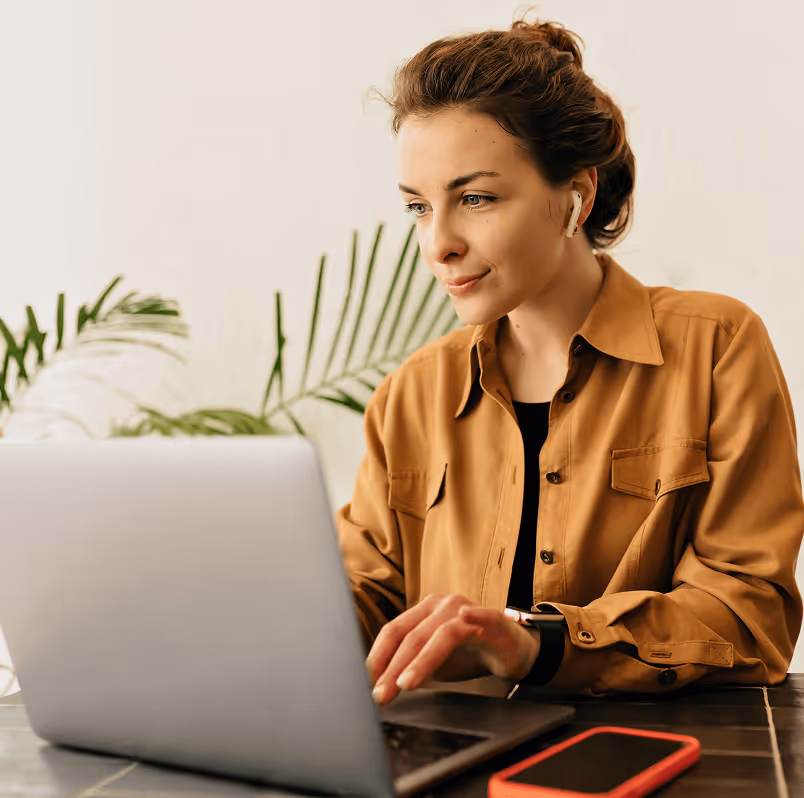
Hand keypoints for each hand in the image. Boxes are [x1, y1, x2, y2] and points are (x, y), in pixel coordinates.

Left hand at [365, 594, 540, 705]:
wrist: (511, 650)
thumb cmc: (469, 654)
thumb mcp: (433, 663)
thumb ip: (410, 668)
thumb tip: (379, 688)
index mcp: (424, 612)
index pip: (393, 632)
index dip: (377, 657)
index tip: (365, 683)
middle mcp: (441, 605)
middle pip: (411, 635)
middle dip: (392, 668)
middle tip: (381, 695)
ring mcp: (467, 609)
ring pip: (440, 633)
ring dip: (421, 660)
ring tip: (406, 684)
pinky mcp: (492, 619)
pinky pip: (481, 617)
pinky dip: (474, 616)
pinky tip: (466, 617)